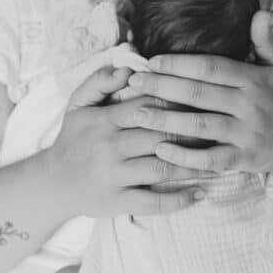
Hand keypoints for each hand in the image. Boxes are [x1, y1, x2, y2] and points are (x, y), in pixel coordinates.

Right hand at [46, 65, 209, 217]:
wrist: (52, 183)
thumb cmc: (73, 138)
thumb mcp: (77, 104)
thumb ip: (99, 81)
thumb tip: (128, 69)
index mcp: (104, 121)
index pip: (148, 106)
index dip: (178, 103)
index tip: (204, 101)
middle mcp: (110, 147)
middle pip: (160, 136)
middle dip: (193, 133)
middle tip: (221, 129)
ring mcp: (114, 177)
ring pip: (162, 169)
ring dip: (193, 165)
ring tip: (219, 160)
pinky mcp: (117, 202)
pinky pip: (152, 203)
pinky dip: (178, 201)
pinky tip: (200, 194)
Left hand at [124, 11, 272, 173]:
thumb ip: (266, 41)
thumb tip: (260, 11)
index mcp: (254, 80)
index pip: (211, 67)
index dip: (179, 63)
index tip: (151, 60)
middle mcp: (250, 105)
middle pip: (199, 93)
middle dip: (162, 86)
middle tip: (134, 81)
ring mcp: (247, 133)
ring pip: (199, 125)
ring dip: (165, 120)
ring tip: (136, 114)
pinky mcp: (245, 159)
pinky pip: (211, 158)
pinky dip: (185, 155)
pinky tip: (160, 149)